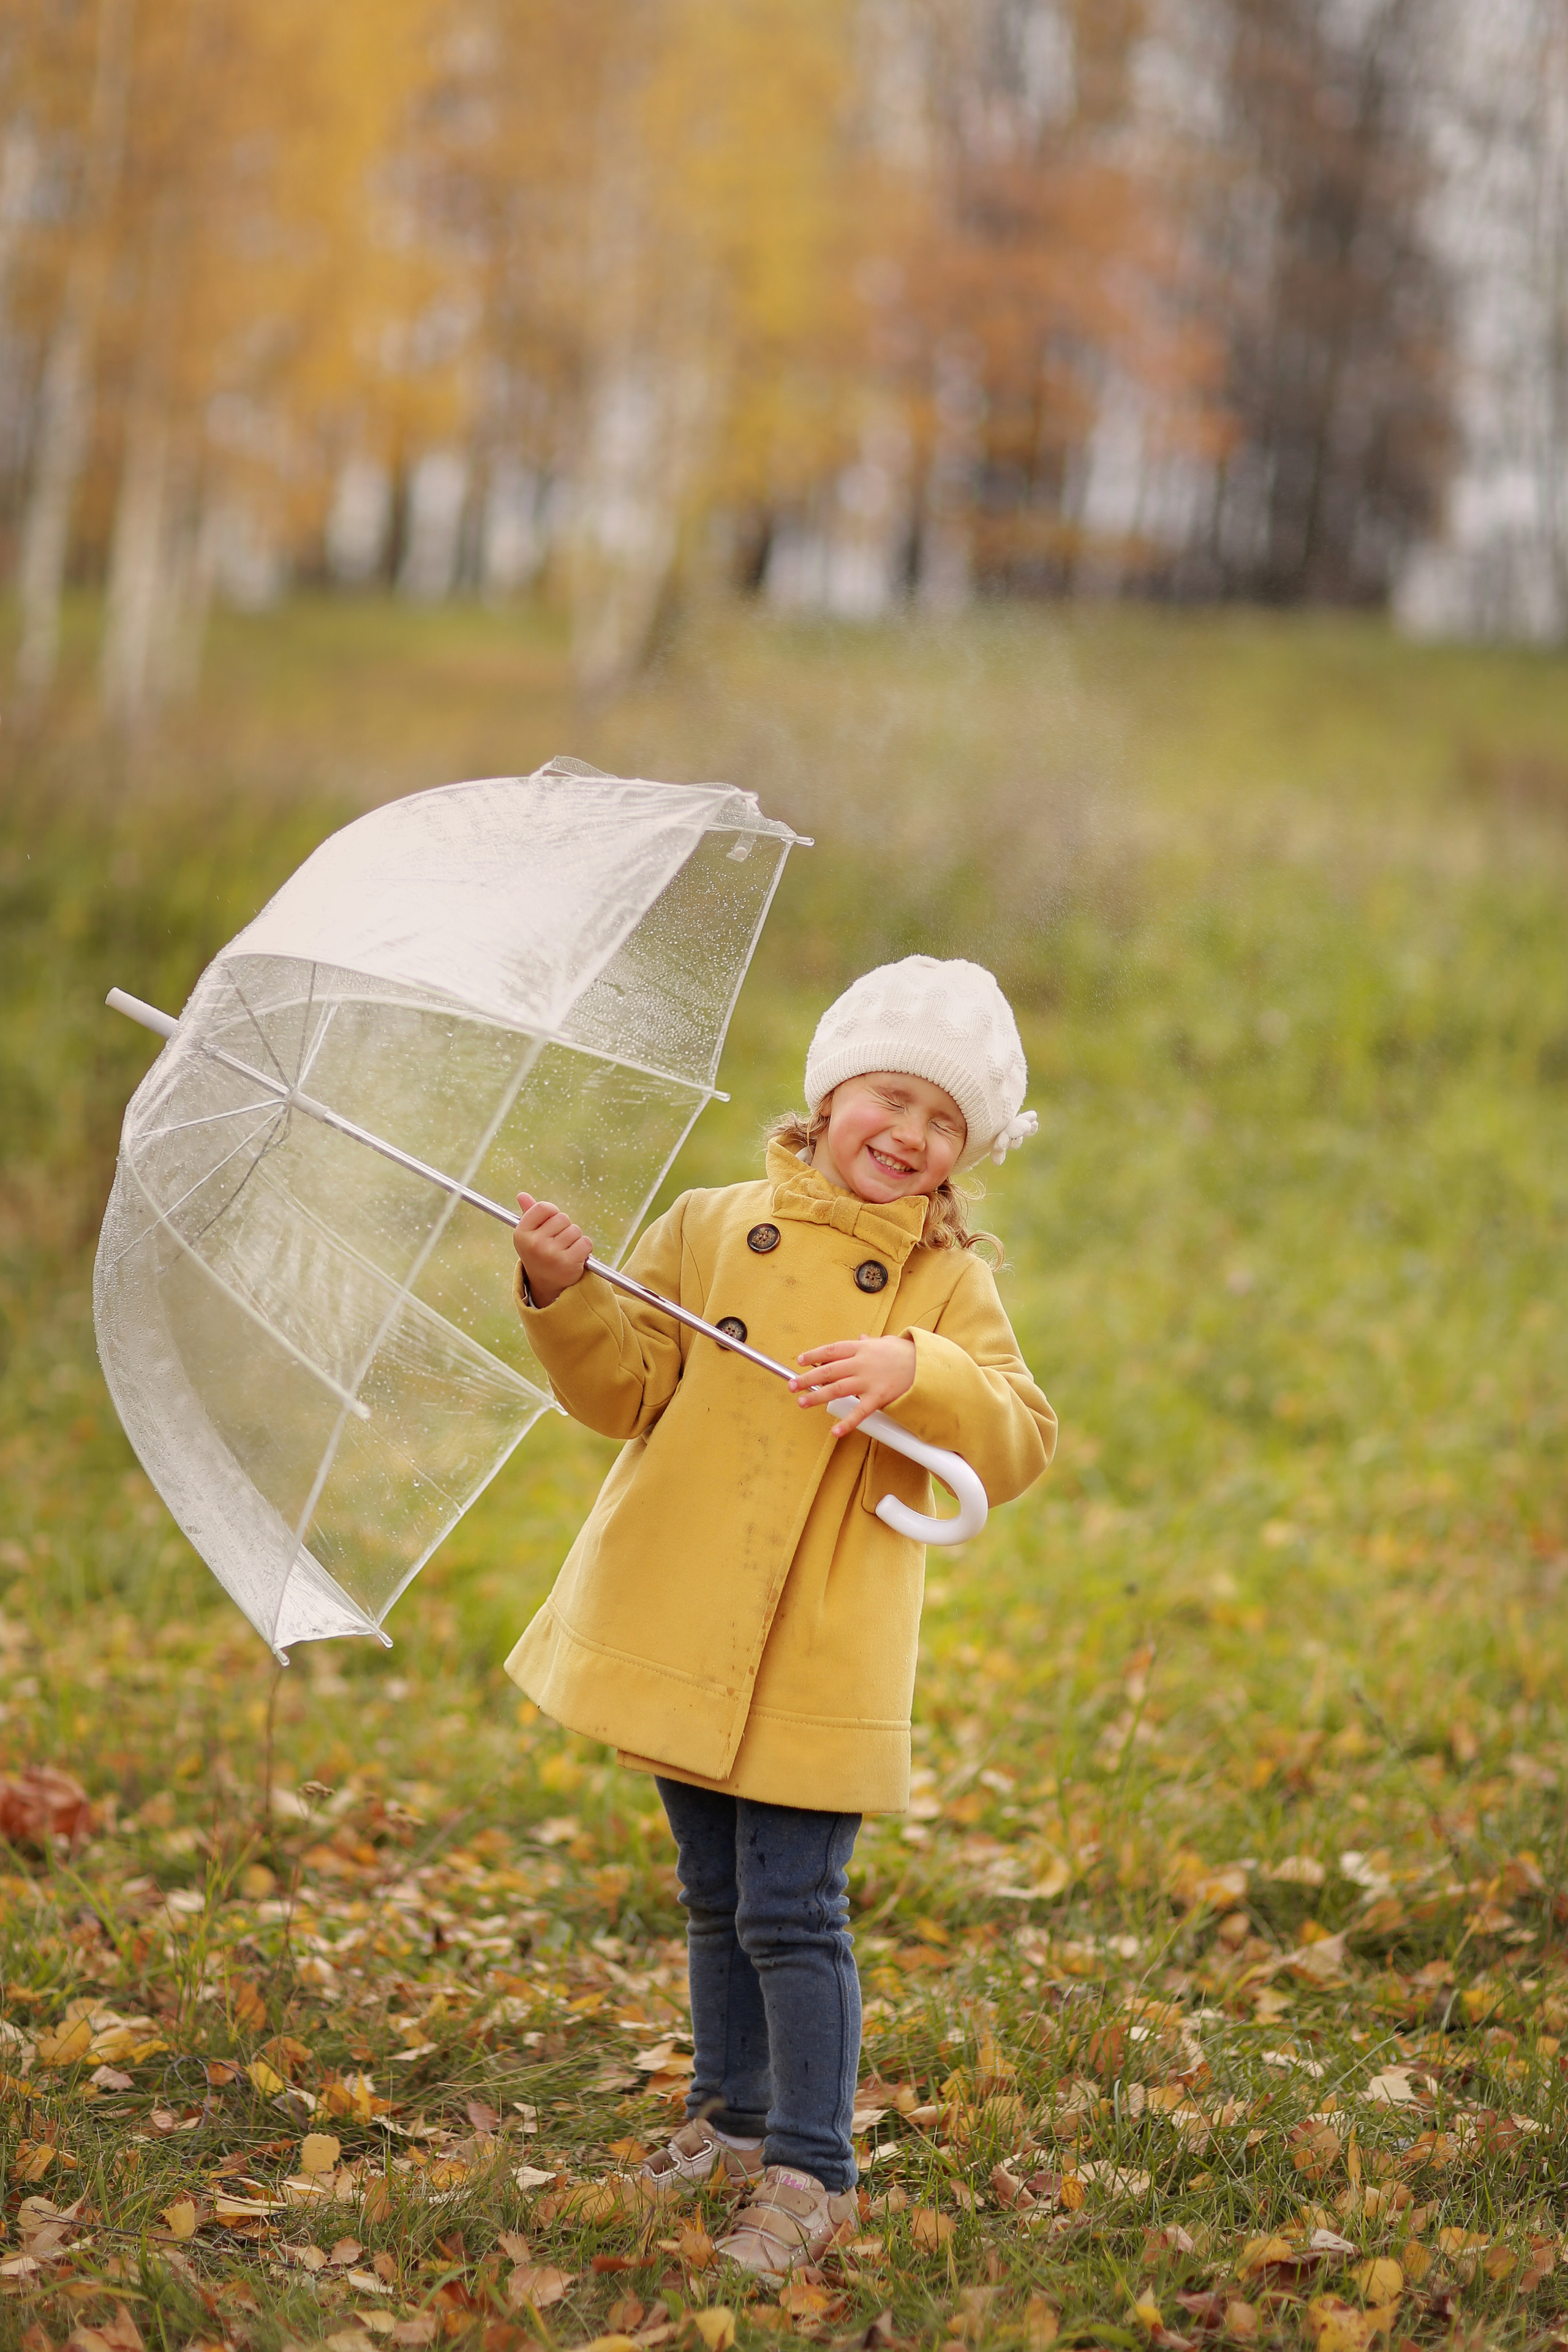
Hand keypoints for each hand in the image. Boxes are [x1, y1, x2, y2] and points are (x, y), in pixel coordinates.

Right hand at [513, 1193, 591, 1309]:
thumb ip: (529, 1214)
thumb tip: (522, 1195)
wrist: (548, 1288)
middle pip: (562, 1218)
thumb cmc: (540, 1256)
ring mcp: (550, 1253)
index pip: (544, 1207)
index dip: (552, 1213)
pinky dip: (585, 1249)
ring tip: (565, 1252)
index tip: (551, 1225)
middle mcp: (534, 1243)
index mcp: (521, 1234)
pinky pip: (586, 1242)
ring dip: (575, 1240)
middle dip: (565, 1228)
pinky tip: (575, 1258)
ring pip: (575, 1230)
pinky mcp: (568, 1262)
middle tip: (557, 1244)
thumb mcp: (530, 1236)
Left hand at [790, 1335, 916, 1439]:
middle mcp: (861, 1363)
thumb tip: (860, 1338)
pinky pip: (860, 1412)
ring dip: (817, 1396)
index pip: (831, 1350)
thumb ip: (869, 1342)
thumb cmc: (906, 1354)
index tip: (800, 1361)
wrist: (928, 1365)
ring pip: (838, 1389)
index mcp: (861, 1349)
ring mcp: (869, 1381)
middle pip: (828, 1370)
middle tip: (792, 1385)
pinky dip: (847, 1422)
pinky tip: (835, 1430)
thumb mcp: (885, 1342)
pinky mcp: (879, 1397)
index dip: (814, 1355)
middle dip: (808, 1378)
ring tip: (802, 1402)